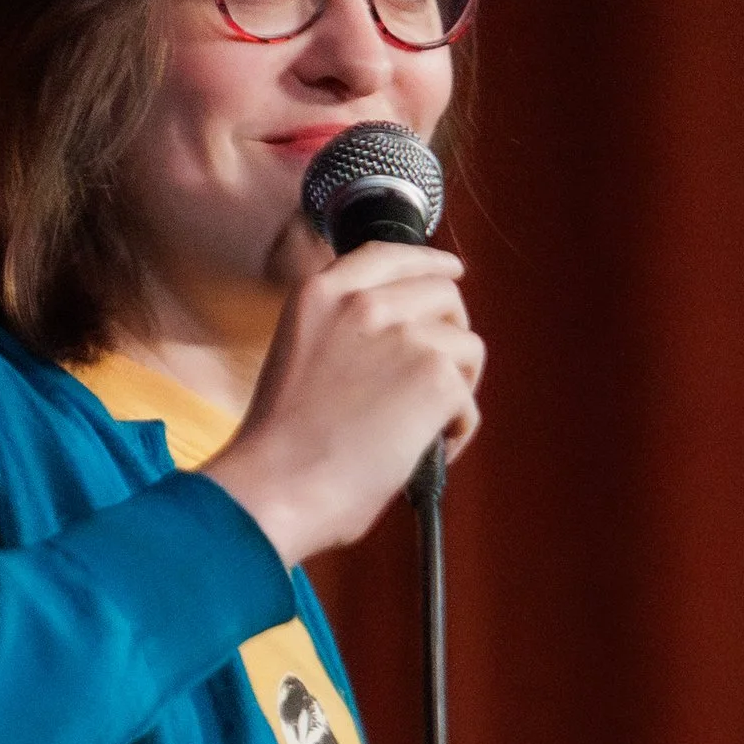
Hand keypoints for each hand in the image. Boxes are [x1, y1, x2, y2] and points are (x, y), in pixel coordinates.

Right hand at [204, 240, 483, 562]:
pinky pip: (469, 401)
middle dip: (450, 334)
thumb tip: (399, 346)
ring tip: (424, 427)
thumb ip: (343, 333)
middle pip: (444, 294)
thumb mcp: (299, 354)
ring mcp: (404, 336)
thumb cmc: (278, 447)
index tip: (450, 273)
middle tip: (434, 380)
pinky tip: (423, 454)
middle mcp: (365, 303)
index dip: (429, 263)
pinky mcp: (435, 376)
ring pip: (467, 347)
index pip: (390, 255)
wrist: (274, 488)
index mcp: (323, 294)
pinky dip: (456, 432)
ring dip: (457, 387)